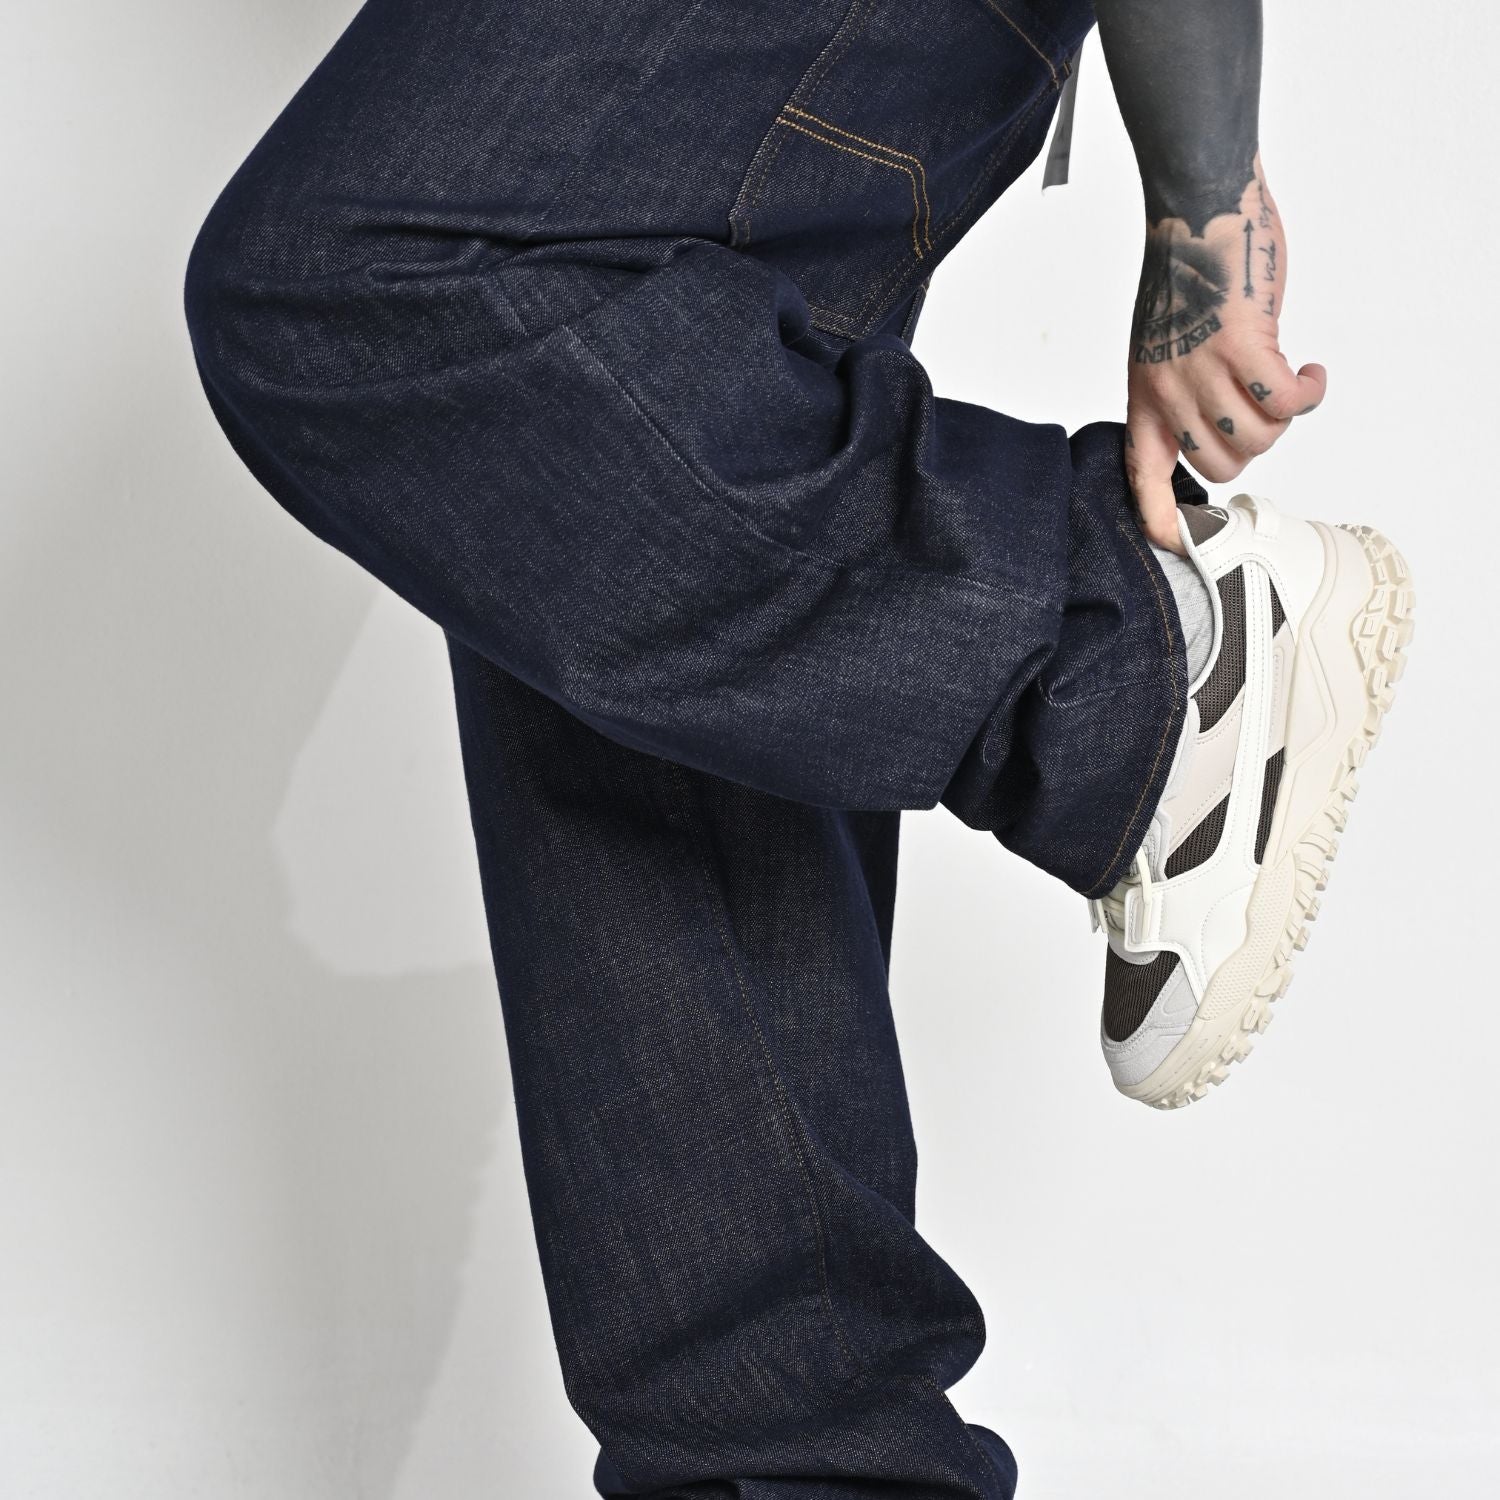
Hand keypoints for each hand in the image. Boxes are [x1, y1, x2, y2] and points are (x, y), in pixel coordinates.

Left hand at [1123, 157, 1325, 552]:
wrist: (1193, 213)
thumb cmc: (1184, 273)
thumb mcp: (1161, 345)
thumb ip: (1182, 389)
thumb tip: (1222, 418)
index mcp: (1142, 396)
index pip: (1142, 476)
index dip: (1161, 518)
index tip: (1178, 543)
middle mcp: (1168, 392)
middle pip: (1222, 462)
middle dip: (1254, 444)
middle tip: (1264, 407)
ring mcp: (1203, 371)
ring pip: (1259, 436)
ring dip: (1284, 417)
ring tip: (1286, 381)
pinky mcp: (1242, 346)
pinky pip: (1287, 400)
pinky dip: (1308, 391)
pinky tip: (1309, 369)